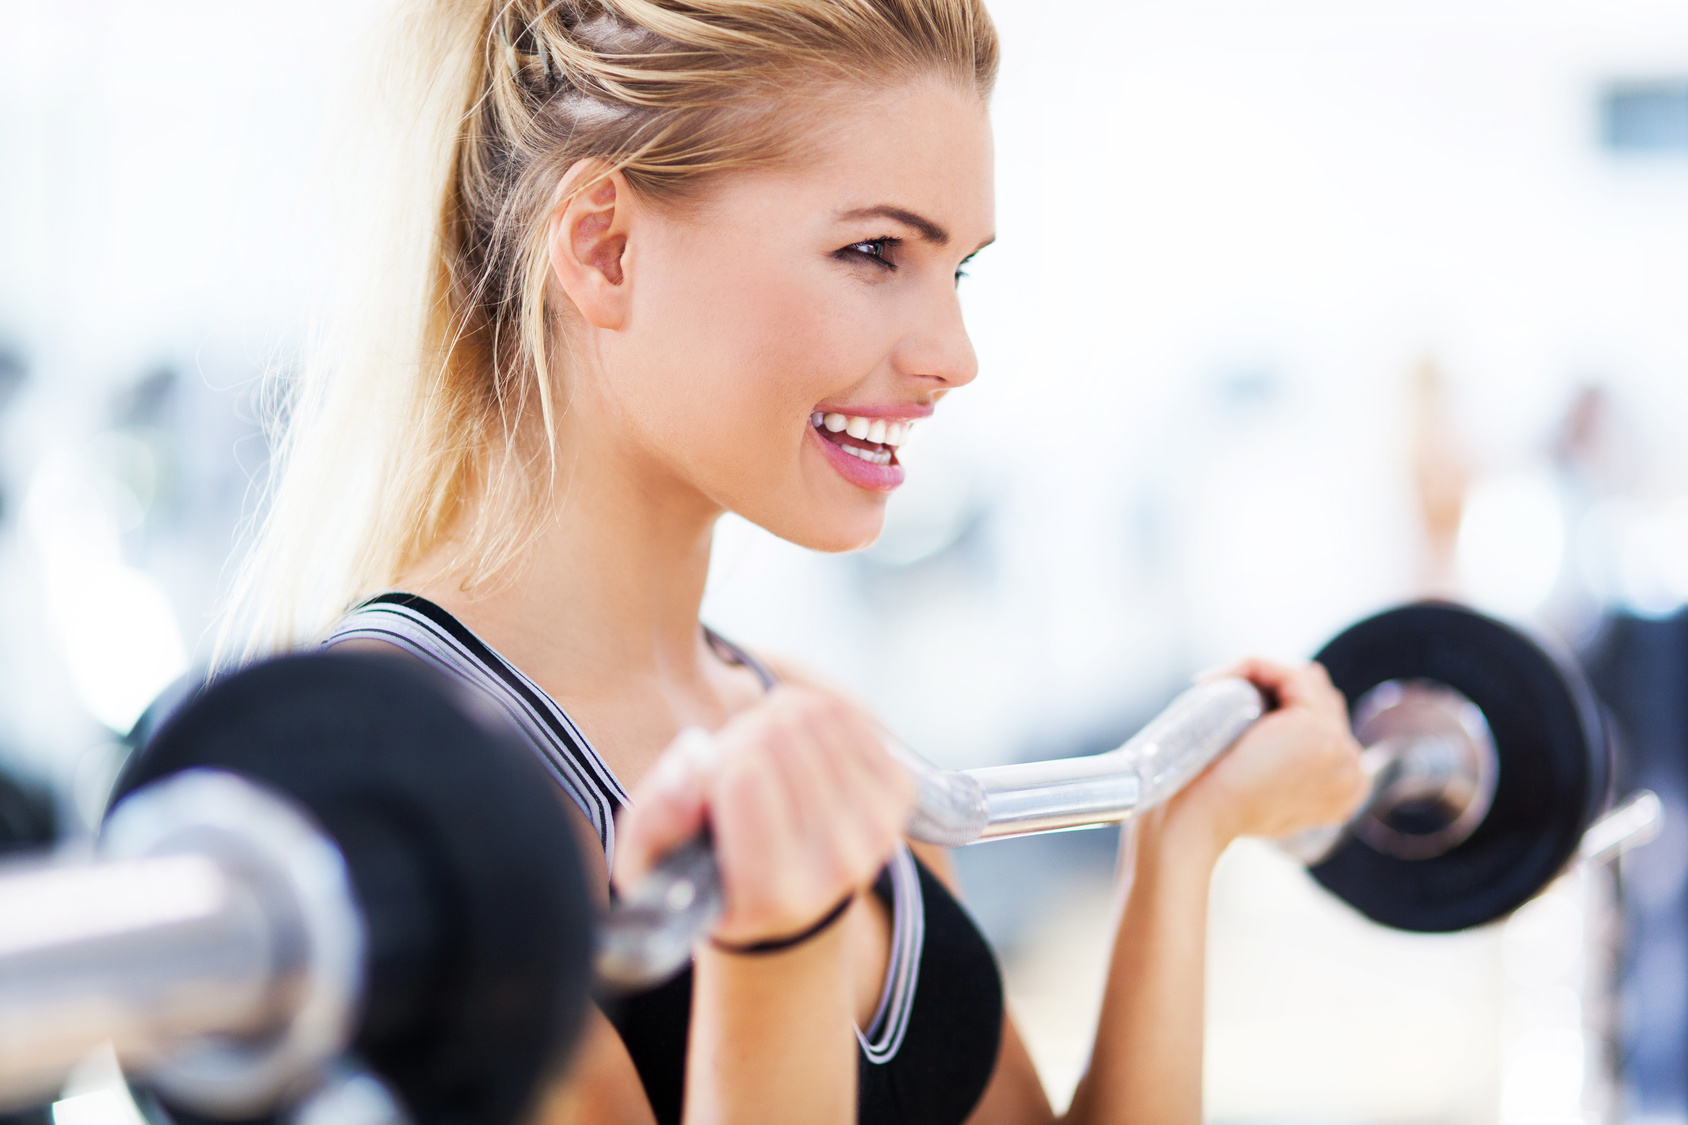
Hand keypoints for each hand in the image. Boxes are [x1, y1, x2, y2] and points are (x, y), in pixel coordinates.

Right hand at [612, 686, 916, 945]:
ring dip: (768, 723)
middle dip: (736, 739)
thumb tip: (692, 763)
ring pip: (808, 713)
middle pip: (777, 735)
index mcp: (772, 895)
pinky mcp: (898, 794)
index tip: (705, 793)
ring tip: (758, 765)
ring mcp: (877, 829)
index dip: (712, 766)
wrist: (785, 903)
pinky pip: (840, 710)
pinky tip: (791, 752)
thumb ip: (655, 817)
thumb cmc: (708, 873)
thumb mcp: (653, 867)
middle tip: (729, 775)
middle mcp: (837, 868)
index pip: (746, 775)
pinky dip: (804, 714)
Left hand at [1166, 658, 1367, 847]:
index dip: (1284, 706)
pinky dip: (1251, 666)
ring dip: (1259, 676)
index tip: (1239, 705)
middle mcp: (1353, 772)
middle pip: (1321, 701)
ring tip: (1214, 684)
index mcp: (1349, 790)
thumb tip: (1306, 691)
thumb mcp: (1267, 786)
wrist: (1203, 818)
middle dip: (1275, 688)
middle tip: (1224, 690)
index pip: (1327, 724)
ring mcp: (1339, 748)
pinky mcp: (1314, 725)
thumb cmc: (1222, 808)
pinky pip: (1288, 674)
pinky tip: (1215, 678)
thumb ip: (1294, 755)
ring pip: (1305, 684)